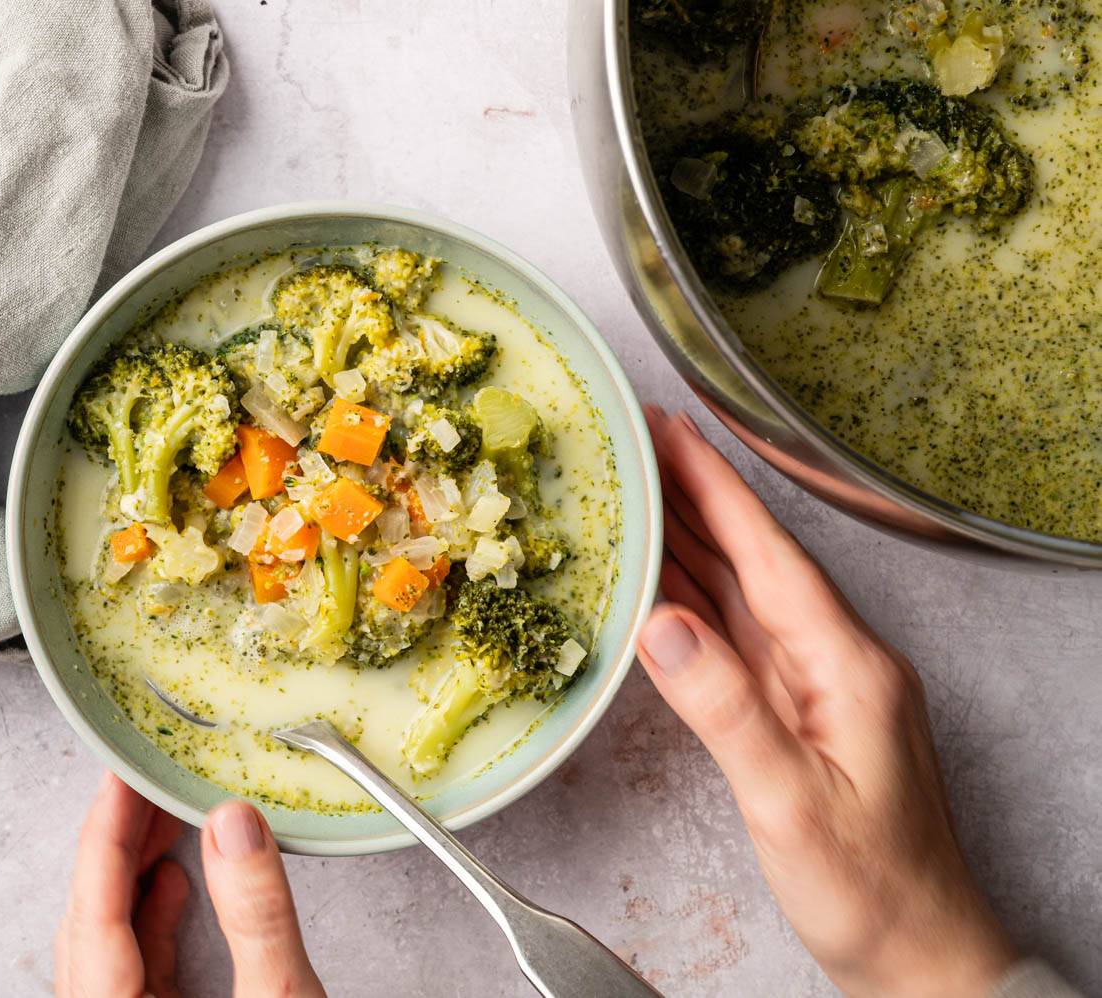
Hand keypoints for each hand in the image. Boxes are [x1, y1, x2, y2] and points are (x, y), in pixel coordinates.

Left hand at [56, 773, 324, 997]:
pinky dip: (150, 915)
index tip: (121, 774)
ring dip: (134, 873)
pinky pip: (133, 963)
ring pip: (108, 938)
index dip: (108, 828)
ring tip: (161, 817)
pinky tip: (176, 881)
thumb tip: (236, 828)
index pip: (94, 907)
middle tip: (142, 779)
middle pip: (92, 917)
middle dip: (119, 840)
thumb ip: (258, 918)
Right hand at [637, 408, 1015, 997]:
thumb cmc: (869, 889)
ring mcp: (819, 687)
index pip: (770, 556)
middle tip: (640, 443)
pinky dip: (695, 602)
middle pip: (754, 560)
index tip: (673, 432)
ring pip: (743, 595)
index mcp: (846, 666)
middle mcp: (836, 662)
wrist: (918, 953)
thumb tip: (661, 626)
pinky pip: (739, 639)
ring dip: (690, 540)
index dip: (717, 489)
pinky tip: (662, 585)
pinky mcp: (801, 715)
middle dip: (696, 496)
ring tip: (638, 493)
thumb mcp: (791, 801)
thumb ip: (727, 710)